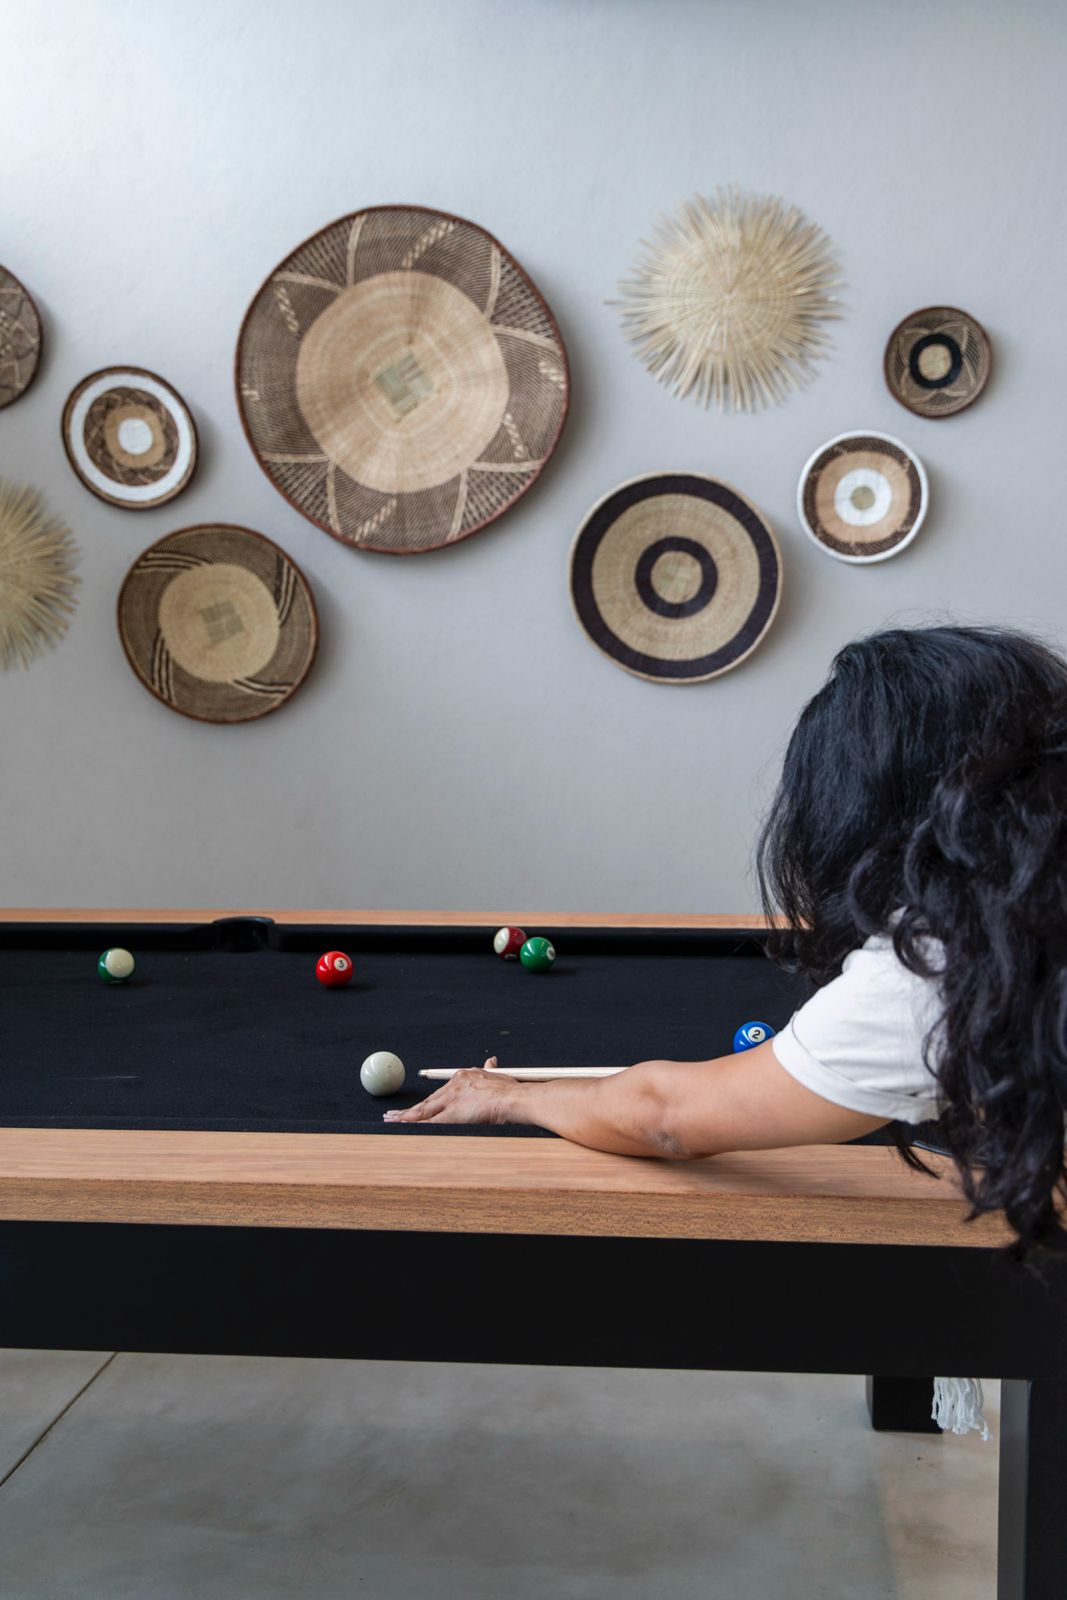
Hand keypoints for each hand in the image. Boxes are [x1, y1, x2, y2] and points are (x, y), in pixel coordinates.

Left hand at [383, 1056, 519, 1126]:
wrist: (515, 1098)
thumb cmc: (511, 1091)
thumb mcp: (499, 1077)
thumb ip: (490, 1070)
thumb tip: (491, 1060)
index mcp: (464, 1077)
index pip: (440, 1093)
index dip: (426, 1102)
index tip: (415, 1106)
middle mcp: (454, 1085)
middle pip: (428, 1101)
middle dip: (409, 1109)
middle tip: (392, 1114)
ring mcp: (452, 1099)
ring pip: (424, 1110)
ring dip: (405, 1117)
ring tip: (390, 1120)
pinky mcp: (452, 1113)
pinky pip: (429, 1122)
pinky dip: (415, 1125)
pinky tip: (404, 1127)